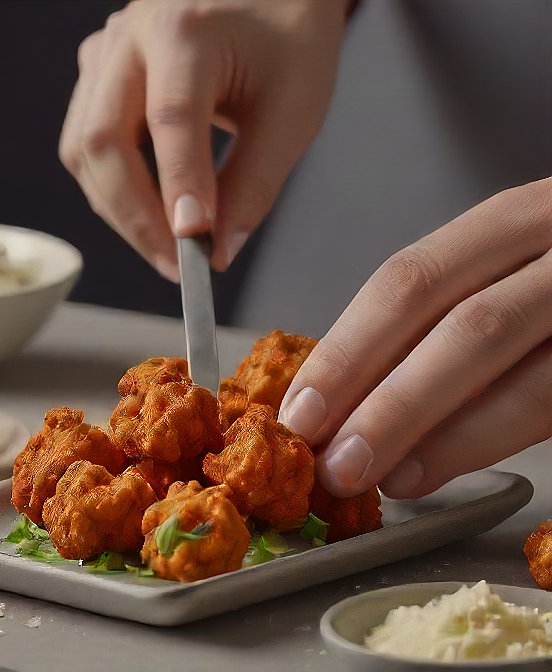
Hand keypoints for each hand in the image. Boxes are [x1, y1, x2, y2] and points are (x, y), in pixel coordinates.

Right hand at [59, 0, 348, 280]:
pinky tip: (149, 208)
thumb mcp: (292, 111)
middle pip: (103, 142)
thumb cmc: (290, 38)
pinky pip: (87, 142)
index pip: (172, 120)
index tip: (197, 250)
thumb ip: (254, 184)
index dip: (179, 189)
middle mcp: (130, 35)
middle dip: (136, 219)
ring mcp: (106, 52)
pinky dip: (113, 187)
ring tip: (167, 248)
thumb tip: (218, 251)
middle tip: (178, 267)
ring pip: (84, 150)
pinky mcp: (100, 73)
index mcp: (186, 28)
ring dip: (120, 210)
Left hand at [279, 178, 551, 498]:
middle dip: (387, 399)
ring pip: (519, 364)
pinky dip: (492, 436)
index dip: (348, 348)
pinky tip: (439, 468)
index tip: (299, 411)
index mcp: (512, 221)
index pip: (409, 281)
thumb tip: (348, 396)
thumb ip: (439, 320)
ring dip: (436, 430)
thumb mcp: (503, 274)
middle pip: (461, 321)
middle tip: (330, 460)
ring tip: (378, 476)